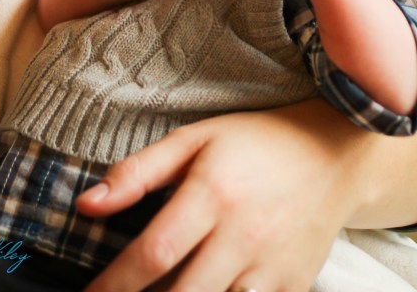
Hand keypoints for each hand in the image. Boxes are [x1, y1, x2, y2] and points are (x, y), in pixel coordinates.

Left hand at [77, 101, 362, 291]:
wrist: (332, 153)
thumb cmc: (254, 143)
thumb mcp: (194, 139)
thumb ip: (137, 172)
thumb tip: (85, 205)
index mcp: (213, 193)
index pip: (154, 253)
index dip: (113, 285)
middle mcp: (243, 235)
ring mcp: (272, 268)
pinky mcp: (293, 288)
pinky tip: (203, 291)